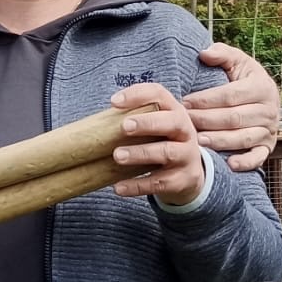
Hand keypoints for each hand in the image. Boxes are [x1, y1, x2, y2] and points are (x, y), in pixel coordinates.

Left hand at [110, 83, 204, 205]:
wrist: (188, 173)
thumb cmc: (160, 141)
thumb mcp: (153, 126)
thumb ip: (131, 119)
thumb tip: (93, 125)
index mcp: (174, 111)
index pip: (159, 94)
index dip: (137, 95)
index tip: (113, 102)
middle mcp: (185, 131)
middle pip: (171, 122)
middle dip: (147, 123)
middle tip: (124, 127)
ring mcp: (187, 156)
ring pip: (167, 152)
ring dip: (140, 153)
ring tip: (117, 155)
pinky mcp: (183, 179)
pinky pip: (160, 183)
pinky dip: (138, 185)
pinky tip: (119, 187)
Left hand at [183, 43, 279, 170]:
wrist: (264, 96)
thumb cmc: (242, 77)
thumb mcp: (236, 61)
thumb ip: (222, 54)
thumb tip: (205, 53)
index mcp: (261, 87)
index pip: (230, 95)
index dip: (206, 100)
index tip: (184, 102)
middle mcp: (269, 110)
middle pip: (234, 118)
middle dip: (207, 121)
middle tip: (184, 122)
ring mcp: (269, 130)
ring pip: (243, 138)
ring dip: (220, 141)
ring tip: (198, 142)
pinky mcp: (267, 146)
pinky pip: (258, 157)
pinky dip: (246, 162)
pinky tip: (229, 164)